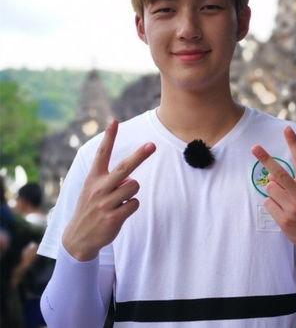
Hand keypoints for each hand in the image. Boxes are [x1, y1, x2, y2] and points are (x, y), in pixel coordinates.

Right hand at [62, 120, 155, 260]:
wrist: (78, 237)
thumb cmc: (91, 207)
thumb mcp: (93, 190)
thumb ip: (111, 180)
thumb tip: (131, 179)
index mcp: (93, 178)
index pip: (102, 153)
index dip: (109, 137)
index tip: (114, 121)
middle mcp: (99, 188)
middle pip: (124, 168)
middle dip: (139, 155)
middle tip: (152, 145)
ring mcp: (105, 203)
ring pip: (134, 186)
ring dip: (132, 192)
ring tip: (119, 201)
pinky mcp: (113, 217)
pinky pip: (134, 203)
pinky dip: (131, 206)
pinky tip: (119, 212)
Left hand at [251, 126, 295, 266]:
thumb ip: (294, 183)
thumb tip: (271, 176)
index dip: (294, 143)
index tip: (287, 129)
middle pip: (278, 172)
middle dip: (265, 159)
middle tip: (254, 147)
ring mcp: (292, 207)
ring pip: (270, 188)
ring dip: (272, 192)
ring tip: (285, 202)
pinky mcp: (284, 220)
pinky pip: (267, 204)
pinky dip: (271, 206)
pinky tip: (283, 213)